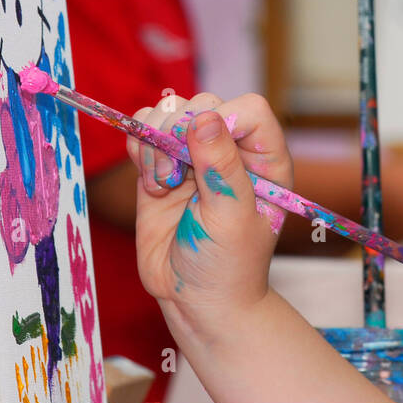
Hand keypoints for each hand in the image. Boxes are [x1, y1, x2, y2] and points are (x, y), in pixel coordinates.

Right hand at [126, 92, 291, 326]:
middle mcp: (230, 149)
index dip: (223, 119)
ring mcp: (192, 154)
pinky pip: (142, 130)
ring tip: (164, 184)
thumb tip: (204, 118)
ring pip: (167, 112)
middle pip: (201, 103)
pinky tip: (151, 184)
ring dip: (156, 143)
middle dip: (179, 133)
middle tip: (176, 176)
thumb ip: (221, 167)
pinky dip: (138, 148)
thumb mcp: (232, 218)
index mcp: (264, 158)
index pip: (248, 108)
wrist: (195, 299)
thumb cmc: (228, 264)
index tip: (204, 155)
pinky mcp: (160, 164)